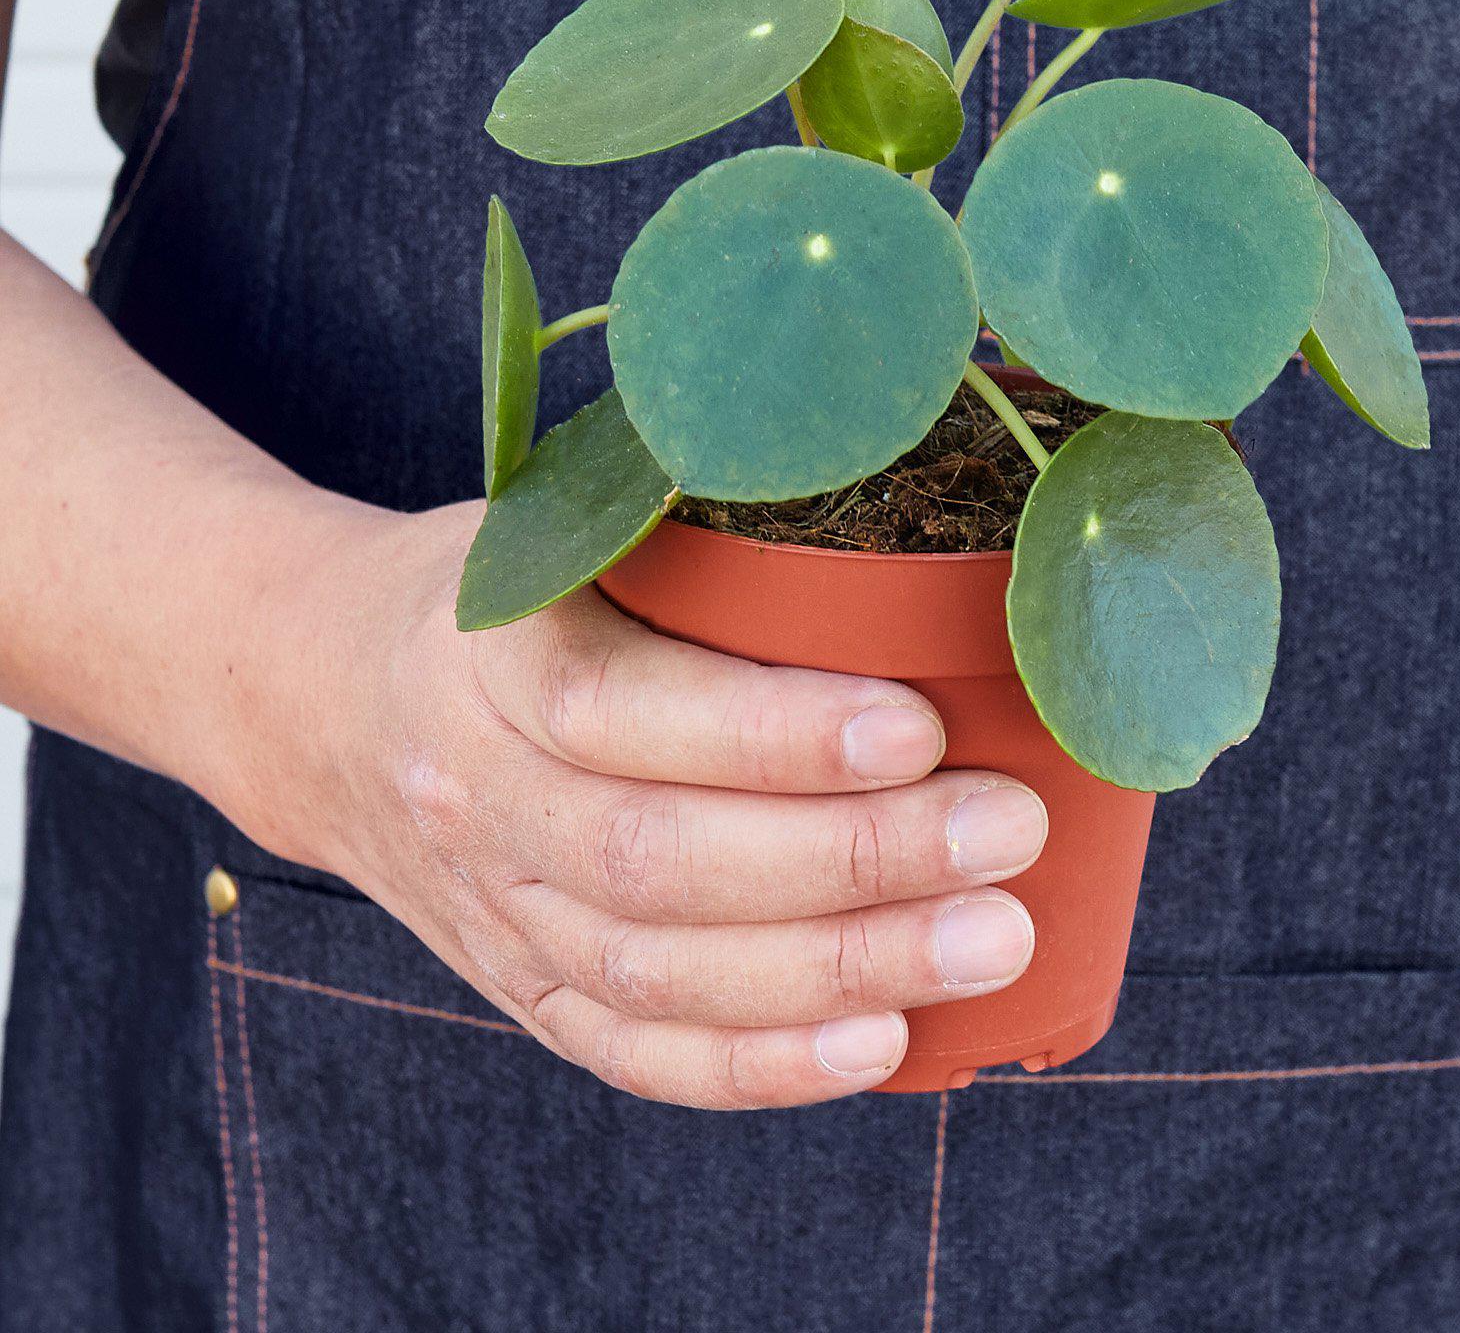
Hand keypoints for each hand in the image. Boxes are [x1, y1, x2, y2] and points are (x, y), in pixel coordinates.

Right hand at [233, 501, 1046, 1108]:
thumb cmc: (502, 589)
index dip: (771, 733)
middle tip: (1008, 832)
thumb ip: (694, 533)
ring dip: (839, 971)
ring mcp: (493, 910)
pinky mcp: (519, 985)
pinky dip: (760, 1067)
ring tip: (990, 940)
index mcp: (486, 658)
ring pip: (661, 973)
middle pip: (661, 860)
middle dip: (854, 860)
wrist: (324, 695)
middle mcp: (478, 796)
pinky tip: (881, 1046)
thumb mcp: (562, 524)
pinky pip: (634, 1053)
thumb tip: (906, 520)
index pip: (621, 708)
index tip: (921, 725)